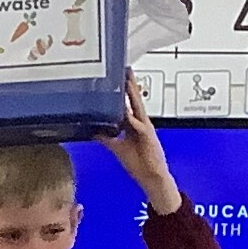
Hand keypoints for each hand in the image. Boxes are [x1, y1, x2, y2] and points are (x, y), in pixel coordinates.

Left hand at [110, 78, 180, 212]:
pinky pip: (140, 126)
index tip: (118, 79)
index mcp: (134, 126)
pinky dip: (133, 120)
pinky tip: (127, 114)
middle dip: (130, 86)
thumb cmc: (139, 164)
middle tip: (125, 70)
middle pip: (134, 101)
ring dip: (133, 95)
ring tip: (128, 81)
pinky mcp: (149, 138)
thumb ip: (108, 138)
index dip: (123, 92)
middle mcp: (141, 124)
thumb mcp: (118, 148)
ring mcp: (146, 129)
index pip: (128, 104)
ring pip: (139, 108)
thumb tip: (95, 131)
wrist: (152, 178)